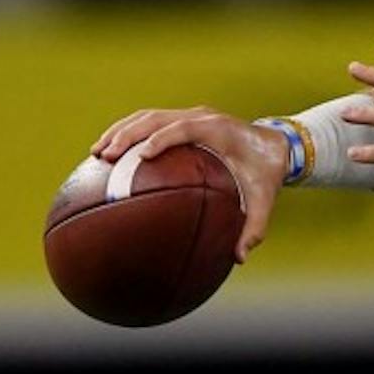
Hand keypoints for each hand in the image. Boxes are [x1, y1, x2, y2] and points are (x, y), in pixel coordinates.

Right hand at [91, 107, 287, 261]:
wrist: (276, 146)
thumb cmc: (266, 174)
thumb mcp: (264, 201)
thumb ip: (253, 228)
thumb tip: (238, 258)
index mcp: (220, 130)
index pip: (185, 127)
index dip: (162, 138)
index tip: (142, 155)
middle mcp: (203, 117)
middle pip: (157, 117)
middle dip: (128, 134)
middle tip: (105, 155)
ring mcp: (191, 115)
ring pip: (148, 116)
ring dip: (120, 131)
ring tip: (97, 152)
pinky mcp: (183, 119)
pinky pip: (150, 121)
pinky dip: (127, 132)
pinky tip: (109, 152)